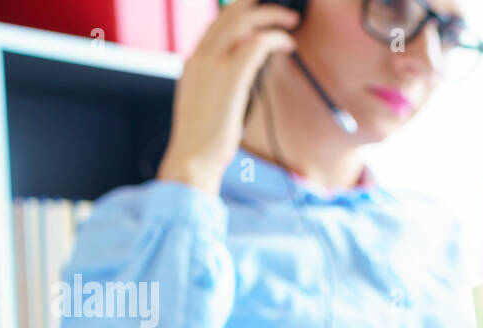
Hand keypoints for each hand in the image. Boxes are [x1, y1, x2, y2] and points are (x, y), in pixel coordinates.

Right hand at [157, 0, 299, 195]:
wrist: (192, 158)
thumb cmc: (204, 140)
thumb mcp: (208, 103)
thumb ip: (222, 83)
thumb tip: (250, 72)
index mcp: (193, 62)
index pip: (217, 24)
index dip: (240, 13)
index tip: (259, 13)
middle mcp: (200, 56)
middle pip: (229, 13)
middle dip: (258, 6)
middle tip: (281, 11)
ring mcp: (212, 64)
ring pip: (242, 20)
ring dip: (270, 16)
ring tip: (290, 21)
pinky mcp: (230, 77)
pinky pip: (256, 43)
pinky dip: (275, 37)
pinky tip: (287, 44)